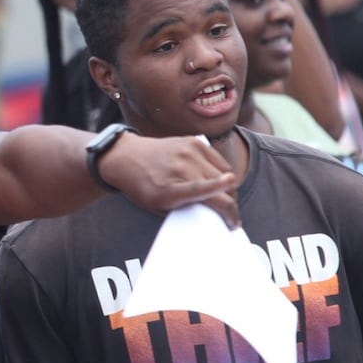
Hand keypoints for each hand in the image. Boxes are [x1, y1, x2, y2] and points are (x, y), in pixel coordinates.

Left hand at [101, 133, 239, 227]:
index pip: (201, 193)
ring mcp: (189, 152)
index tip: (234, 220)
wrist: (127, 157)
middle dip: (230, 206)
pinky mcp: (195, 142)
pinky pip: (220, 161)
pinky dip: (223, 173)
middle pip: (222, 189)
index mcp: (169, 189)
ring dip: (229, 190)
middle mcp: (180, 168)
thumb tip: (213, 215)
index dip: (225, 207)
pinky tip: (218, 180)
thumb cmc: (143, 186)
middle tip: (230, 216)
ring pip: (225, 175)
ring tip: (223, 198)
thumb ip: (184, 210)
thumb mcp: (158, 207)